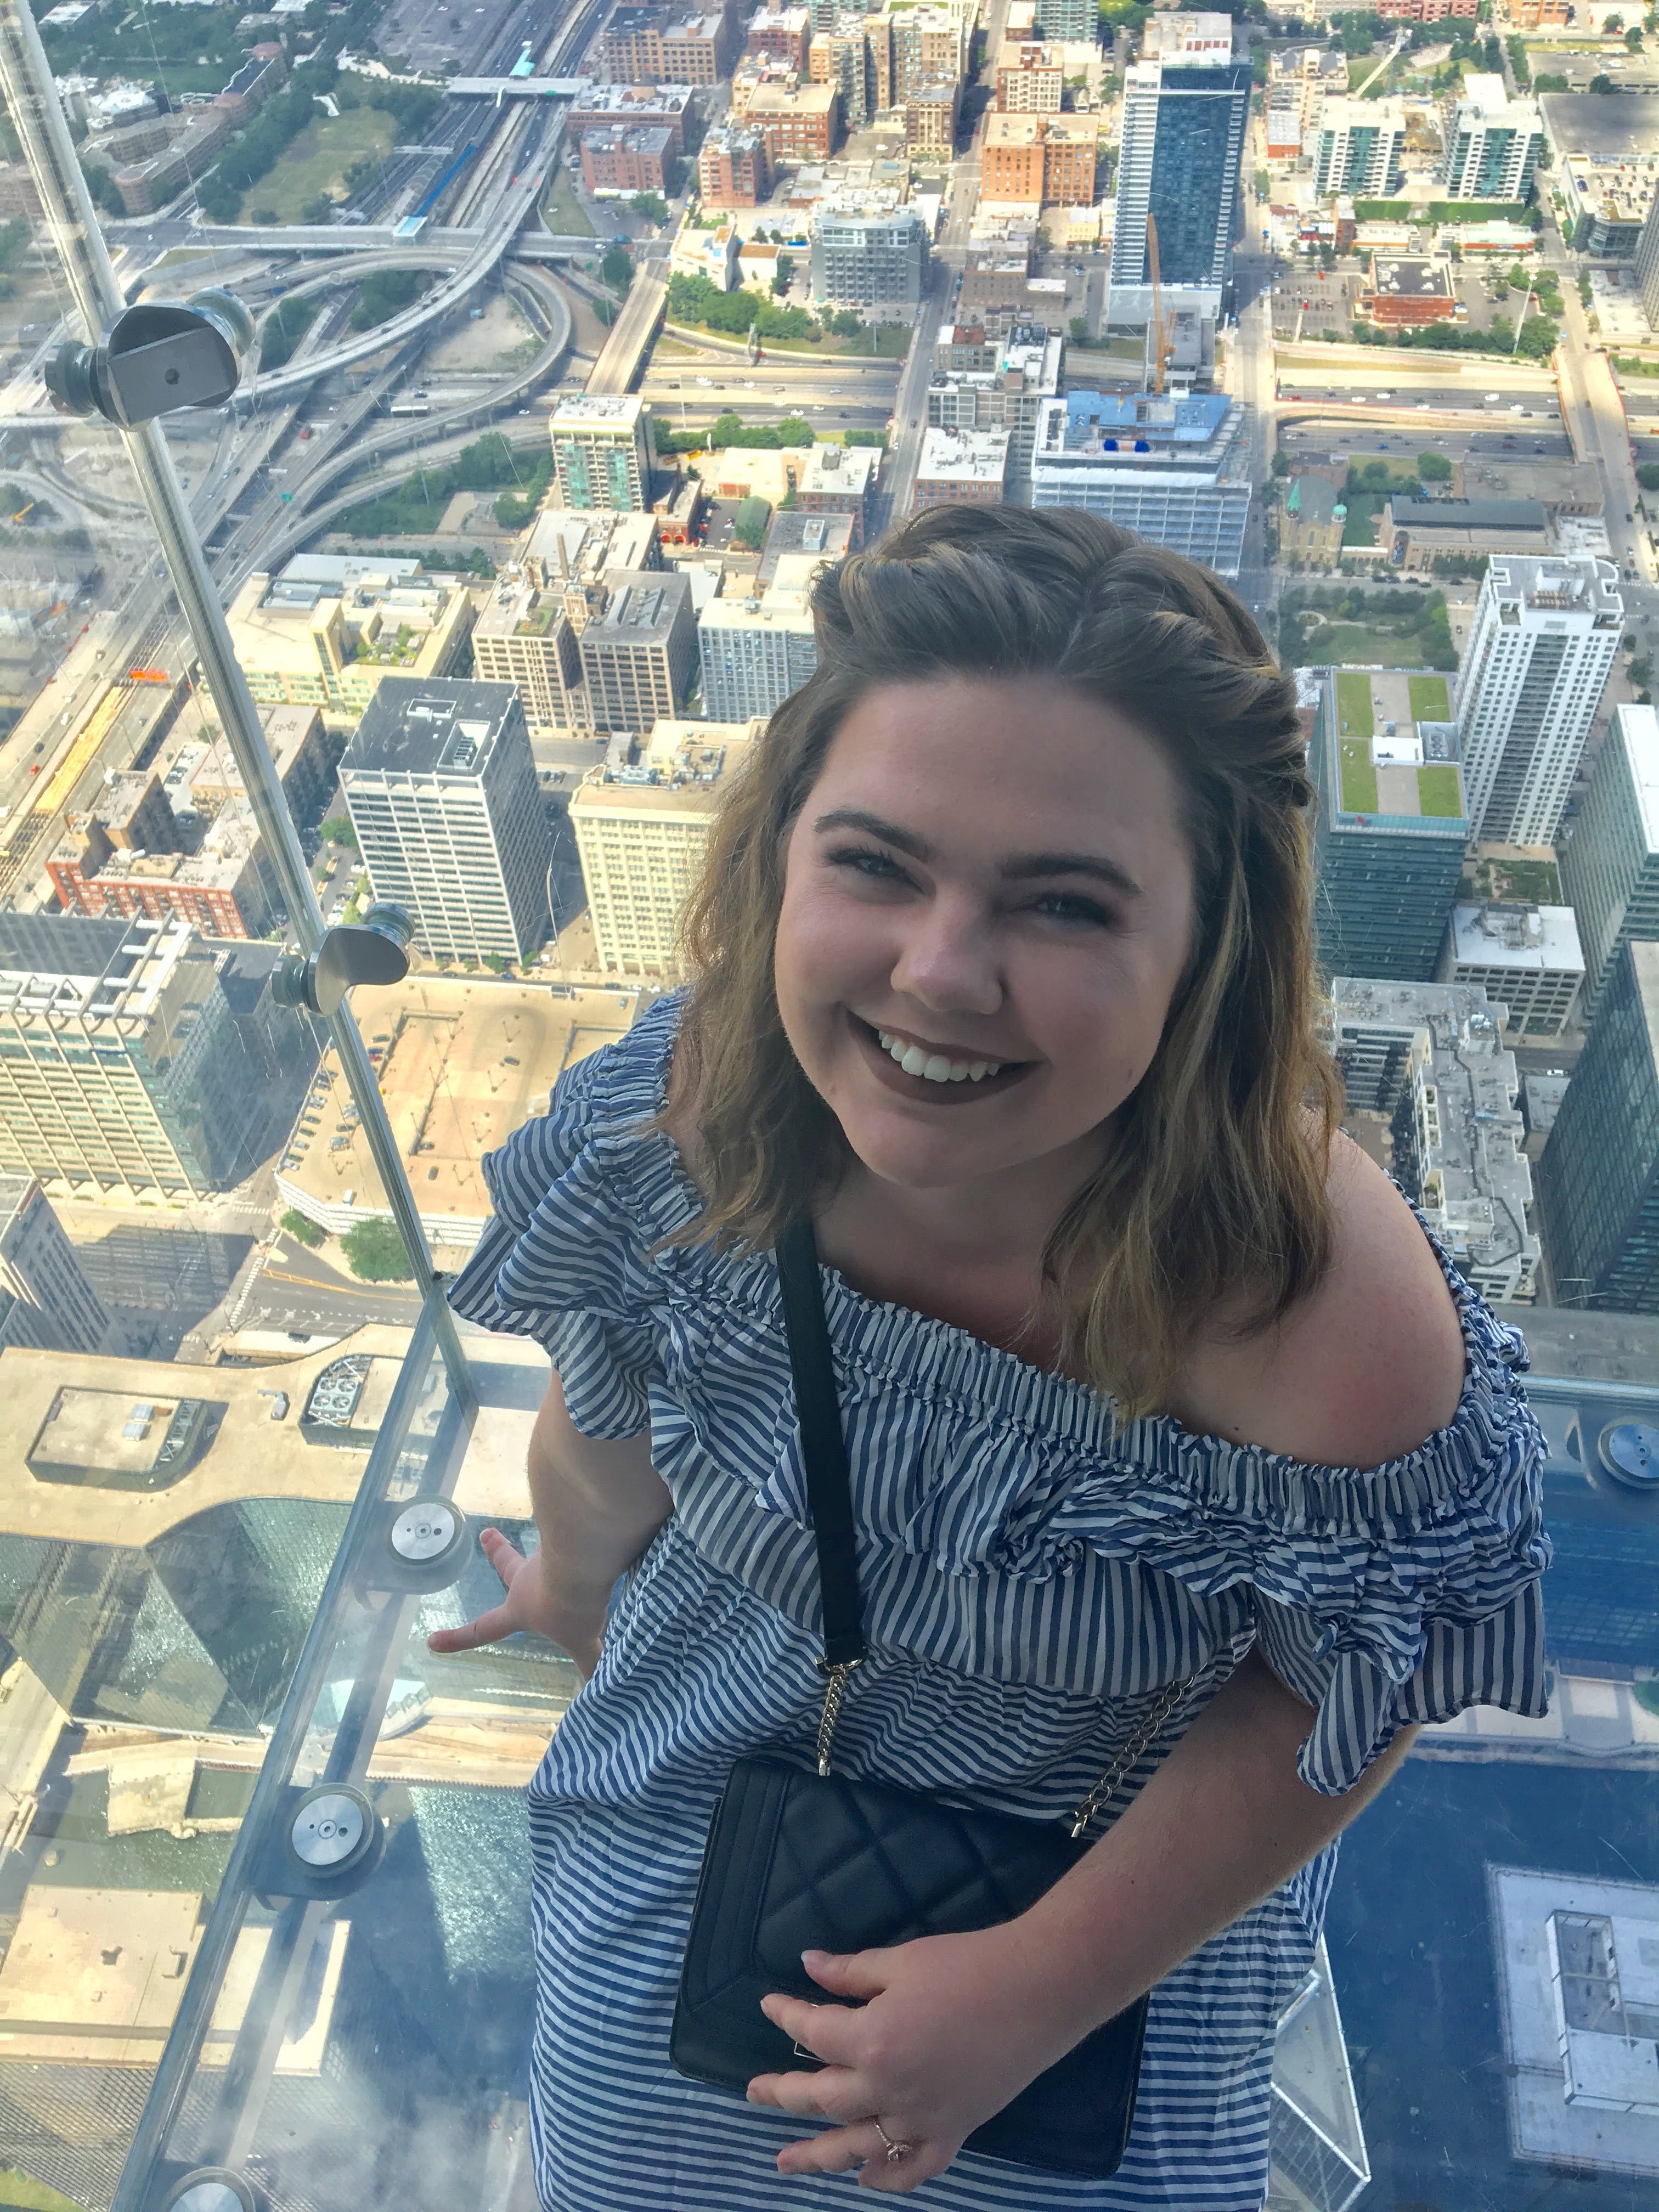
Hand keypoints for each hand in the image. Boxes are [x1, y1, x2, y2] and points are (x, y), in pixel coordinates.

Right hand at [425, 1528, 605, 1677]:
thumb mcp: (582, 1640)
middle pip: (510, 1566)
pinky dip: (588, 1533)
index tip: (432, 1641)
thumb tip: (599, 1685)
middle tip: (487, 1535)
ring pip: (551, 1547)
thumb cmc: (573, 1605)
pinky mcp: (571, 1528)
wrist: (585, 1559)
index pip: (485, 1629)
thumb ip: (590, 1660)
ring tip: (582, 1545)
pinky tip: (603, 1533)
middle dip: (497, 1553)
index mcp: (521, 1606)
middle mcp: (530, 1575)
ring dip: (560, 1544)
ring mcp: (549, 1549)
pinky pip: (579, 1531)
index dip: (458, 1639)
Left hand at [746, 1929, 1062, 2191]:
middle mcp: (888, 2089)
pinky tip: (866, 2178)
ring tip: (785, 2162)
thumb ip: (850, 1972)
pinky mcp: (954, 2131)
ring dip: (818, 2155)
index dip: (786, 2015)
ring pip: (858, 2146)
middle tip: (755, 2092)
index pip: (813, 2031)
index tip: (768, 2003)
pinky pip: (914, 2168)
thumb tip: (809, 1964)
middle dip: (784, 2093)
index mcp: (872, 2040)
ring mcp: (921, 2117)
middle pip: (822, 2098)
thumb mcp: (901, 1961)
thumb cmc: (968, 1966)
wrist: (1038, 1989)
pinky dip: (888, 2177)